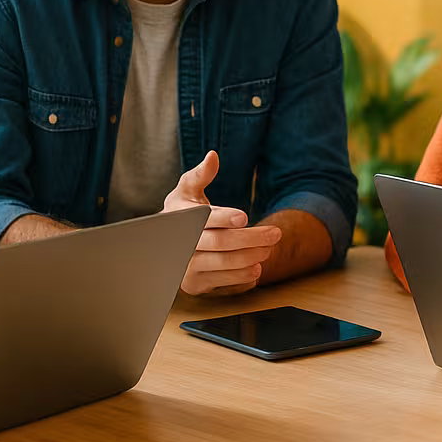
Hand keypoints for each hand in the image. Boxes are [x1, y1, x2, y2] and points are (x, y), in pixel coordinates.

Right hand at [163, 150, 281, 294]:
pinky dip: (244, 276)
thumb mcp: (187, 190)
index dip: (223, 218)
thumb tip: (213, 156)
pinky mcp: (196, 284)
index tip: (244, 217)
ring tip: (268, 249)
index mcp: (178, 218)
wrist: (166, 243)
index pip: (202, 220)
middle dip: (250, 239)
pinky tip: (256, 267)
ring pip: (224, 264)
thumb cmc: (183, 211)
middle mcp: (180, 245)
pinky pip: (224, 283)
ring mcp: (186, 268)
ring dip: (251, 257)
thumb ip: (200, 174)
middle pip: (220, 243)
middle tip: (274, 234)